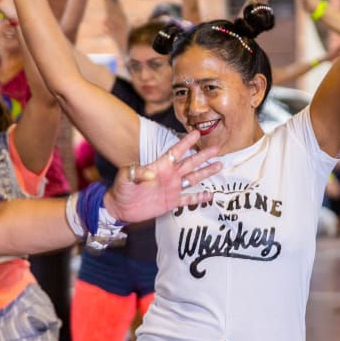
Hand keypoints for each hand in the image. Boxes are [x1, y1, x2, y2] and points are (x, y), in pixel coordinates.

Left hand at [105, 131, 221, 223]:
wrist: (120, 208)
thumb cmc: (121, 189)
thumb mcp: (125, 177)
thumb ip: (136, 172)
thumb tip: (150, 173)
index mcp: (160, 167)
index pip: (175, 152)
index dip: (186, 143)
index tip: (196, 133)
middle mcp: (170, 175)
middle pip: (190, 163)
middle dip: (203, 155)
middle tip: (216, 148)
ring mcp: (173, 188)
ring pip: (193, 178)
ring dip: (206, 172)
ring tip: (219, 165)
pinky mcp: (172, 201)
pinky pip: (189, 198)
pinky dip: (199, 197)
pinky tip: (210, 195)